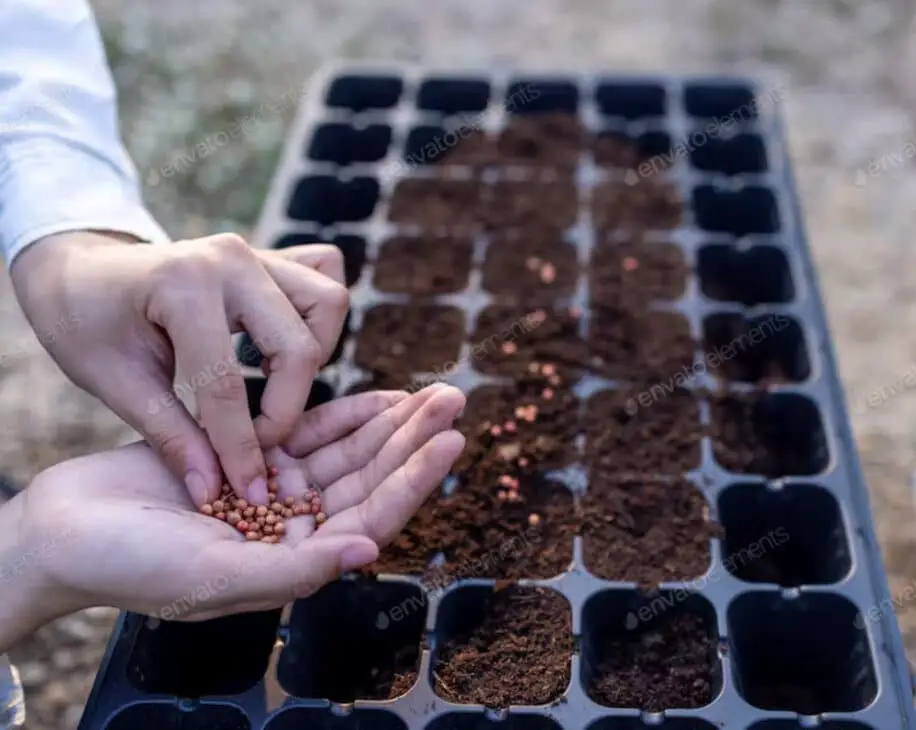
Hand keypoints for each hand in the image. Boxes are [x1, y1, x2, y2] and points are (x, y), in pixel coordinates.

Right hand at [0, 384, 464, 648]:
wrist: (66, 532)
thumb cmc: (131, 565)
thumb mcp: (213, 575)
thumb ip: (293, 569)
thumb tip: (369, 550)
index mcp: (293, 562)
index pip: (371, 517)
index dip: (413, 480)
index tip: (450, 440)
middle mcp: (294, 529)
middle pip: (370, 478)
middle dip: (412, 440)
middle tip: (453, 399)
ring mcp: (276, 492)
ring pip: (347, 452)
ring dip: (389, 422)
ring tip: (431, 391)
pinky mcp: (251, 458)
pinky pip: (309, 433)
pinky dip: (345, 415)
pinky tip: (381, 397)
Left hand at [10, 230, 349, 506]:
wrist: (80, 271)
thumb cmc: (86, 324)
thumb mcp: (113, 384)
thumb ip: (170, 436)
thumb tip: (212, 490)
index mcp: (182, 284)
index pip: (228, 382)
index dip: (240, 446)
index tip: (249, 491)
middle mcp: (230, 259)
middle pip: (297, 346)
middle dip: (286, 408)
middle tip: (256, 442)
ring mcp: (256, 252)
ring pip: (326, 304)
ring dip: (312, 356)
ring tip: (272, 385)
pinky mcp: (270, 255)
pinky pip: (324, 276)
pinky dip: (317, 316)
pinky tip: (281, 346)